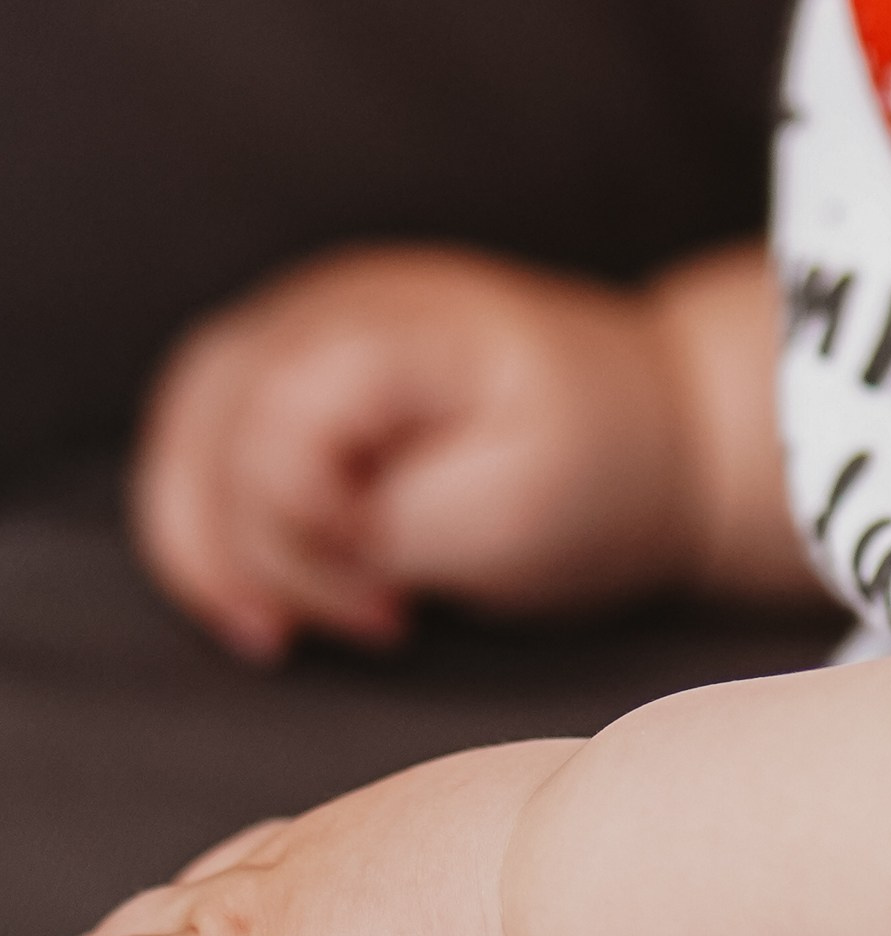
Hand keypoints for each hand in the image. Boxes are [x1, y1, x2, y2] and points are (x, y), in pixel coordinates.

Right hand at [129, 247, 727, 658]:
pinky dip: (208, 525)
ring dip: (209, 543)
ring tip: (279, 631)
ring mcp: (309, 327)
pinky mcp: (299, 374)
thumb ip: (397, 518)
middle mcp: (334, 303)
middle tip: (365, 619)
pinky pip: (202, 437)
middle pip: (209, 419)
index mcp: (397, 323)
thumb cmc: (602, 469)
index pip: (277, 420)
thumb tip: (310, 527)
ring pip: (185, 425)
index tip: (393, 599)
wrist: (661, 431)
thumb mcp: (521, 510)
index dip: (305, 529)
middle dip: (256, 550)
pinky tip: (262, 600)